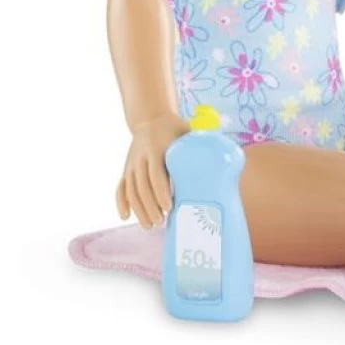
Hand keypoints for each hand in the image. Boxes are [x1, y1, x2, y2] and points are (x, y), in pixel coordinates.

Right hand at [116, 112, 190, 227]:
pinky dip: (120, 202)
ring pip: (130, 190)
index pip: (156, 173)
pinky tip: (125, 216)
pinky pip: (120, 188)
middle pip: (141, 186)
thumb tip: (225, 158)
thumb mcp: (186, 130)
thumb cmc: (174, 128)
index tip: (169, 207)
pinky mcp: (126, 169)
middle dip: (150, 206)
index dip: (161, 191)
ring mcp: (131, 164)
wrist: (150, 119)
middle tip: (161, 222)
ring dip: (138, 209)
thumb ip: (200, 143)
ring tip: (149, 226)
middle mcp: (140, 157)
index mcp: (156, 148)